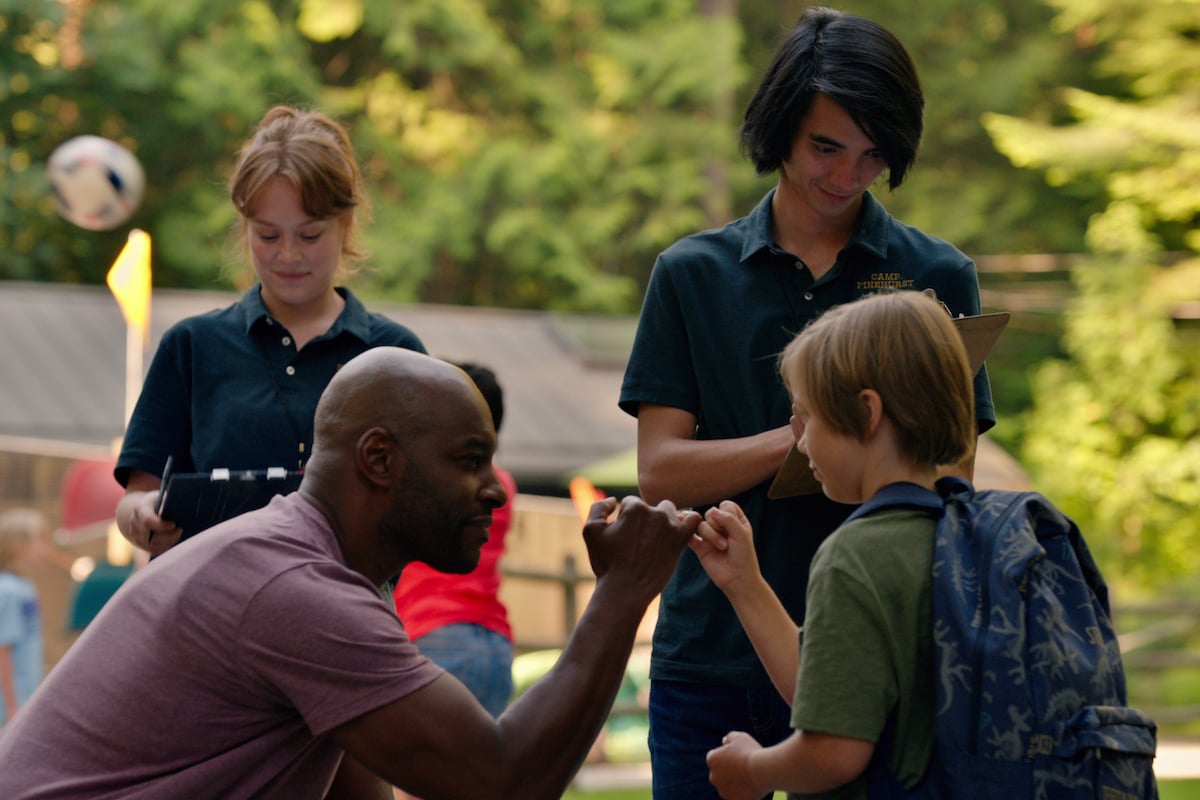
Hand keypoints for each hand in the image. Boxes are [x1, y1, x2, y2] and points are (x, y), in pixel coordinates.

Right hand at [126, 491, 181, 556]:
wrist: (147, 506)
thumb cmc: (160, 501)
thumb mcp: (165, 496)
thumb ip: (166, 503)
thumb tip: (164, 513)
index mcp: (140, 508)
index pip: (147, 521)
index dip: (161, 526)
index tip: (174, 524)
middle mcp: (134, 522)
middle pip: (150, 536)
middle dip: (168, 535)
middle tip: (180, 530)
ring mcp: (134, 533)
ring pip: (151, 545)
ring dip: (167, 542)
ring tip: (177, 534)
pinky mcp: (139, 542)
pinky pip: (152, 549)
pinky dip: (164, 546)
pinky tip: (172, 540)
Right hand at [581, 496, 700, 600]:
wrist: (625, 590)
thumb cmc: (607, 563)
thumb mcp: (591, 531)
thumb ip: (599, 507)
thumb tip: (614, 500)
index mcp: (634, 509)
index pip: (631, 503)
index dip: (624, 519)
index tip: (623, 536)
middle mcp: (654, 513)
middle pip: (651, 506)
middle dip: (644, 519)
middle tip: (639, 541)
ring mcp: (670, 527)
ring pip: (669, 511)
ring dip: (663, 521)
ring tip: (654, 540)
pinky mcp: (680, 540)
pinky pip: (694, 520)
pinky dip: (688, 521)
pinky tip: (678, 532)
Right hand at [688, 501, 759, 596]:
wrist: (738, 579)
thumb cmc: (744, 557)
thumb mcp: (741, 534)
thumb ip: (728, 519)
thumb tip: (712, 511)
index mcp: (735, 520)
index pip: (726, 505)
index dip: (726, 513)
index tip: (733, 527)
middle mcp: (721, 526)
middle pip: (711, 513)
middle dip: (718, 526)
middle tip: (728, 542)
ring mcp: (709, 536)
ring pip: (701, 524)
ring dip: (711, 535)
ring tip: (721, 548)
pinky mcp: (700, 547)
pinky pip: (689, 536)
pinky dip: (687, 533)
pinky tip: (687, 533)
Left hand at [707, 730, 764, 799]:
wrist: (763, 771)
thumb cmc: (750, 751)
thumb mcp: (739, 737)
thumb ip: (729, 738)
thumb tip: (725, 742)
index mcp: (712, 759)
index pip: (716, 757)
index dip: (727, 755)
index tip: (739, 755)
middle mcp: (713, 776)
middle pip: (720, 773)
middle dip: (729, 770)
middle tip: (745, 766)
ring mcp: (723, 791)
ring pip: (728, 785)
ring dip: (735, 782)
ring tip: (751, 776)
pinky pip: (737, 796)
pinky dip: (742, 792)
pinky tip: (752, 786)